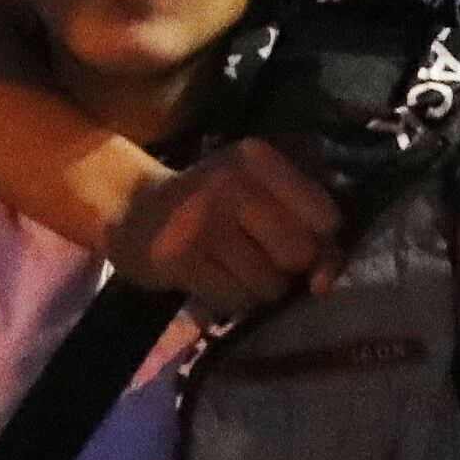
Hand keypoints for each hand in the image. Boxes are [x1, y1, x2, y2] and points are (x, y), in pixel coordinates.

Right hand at [103, 139, 341, 318]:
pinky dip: (232, 298)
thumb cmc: (212, 206)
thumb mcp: (260, 197)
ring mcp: (202, 219)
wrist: (134, 211)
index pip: (325, 215)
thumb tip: (324, 284)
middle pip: (299, 253)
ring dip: (258, 287)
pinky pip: (235, 299)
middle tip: (260, 254)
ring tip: (232, 265)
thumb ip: (307, 233)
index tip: (298, 239)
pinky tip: (212, 276)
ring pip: (269, 283)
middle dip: (287, 267)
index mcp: (258, 159)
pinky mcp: (179, 257)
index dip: (321, 240)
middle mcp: (231, 182)